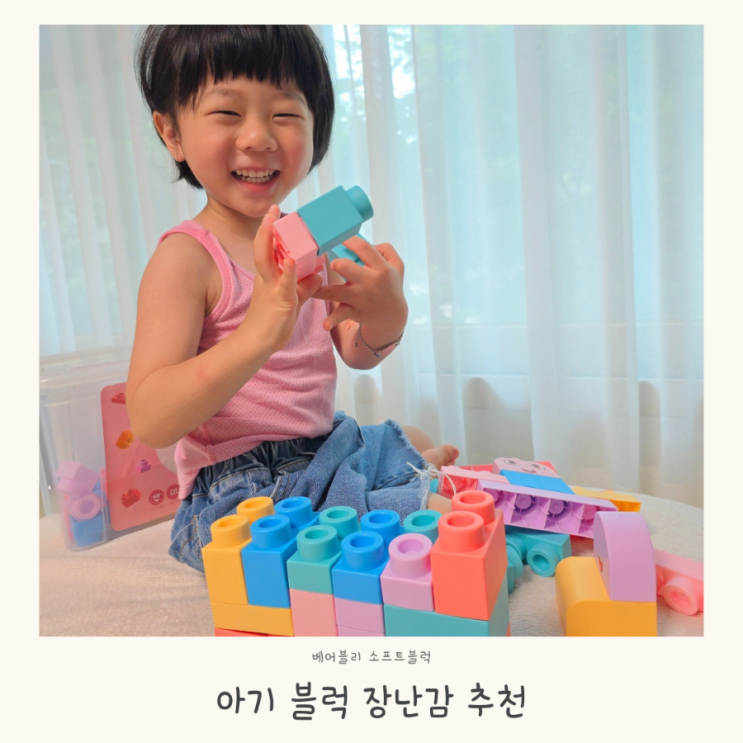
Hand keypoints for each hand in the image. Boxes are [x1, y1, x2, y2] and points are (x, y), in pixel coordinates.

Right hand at [240, 205, 322, 351]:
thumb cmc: (273, 320)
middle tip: (272, 209)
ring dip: (270, 240)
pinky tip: (291, 260)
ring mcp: (270, 288)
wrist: (259, 342)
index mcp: (268, 276)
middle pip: (262, 247)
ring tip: (274, 222)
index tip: (275, 214)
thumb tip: (317, 275)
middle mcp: (266, 278)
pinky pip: (283, 284)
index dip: (270, 231)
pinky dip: (288, 272)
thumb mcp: (293, 299)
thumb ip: (304, 286)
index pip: (268, 249)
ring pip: (266, 260)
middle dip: (267, 228)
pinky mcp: (279, 301)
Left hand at [313, 236, 407, 338]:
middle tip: (332, 262)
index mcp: (380, 267)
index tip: (336, 236)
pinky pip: (341, 315)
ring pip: (335, 292)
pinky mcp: (353, 311)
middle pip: (347, 267)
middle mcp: (369, 282)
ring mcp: (360, 298)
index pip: (363, 248)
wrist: (392, 317)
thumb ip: (385, 249)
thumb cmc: (391, 286)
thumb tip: (364, 242)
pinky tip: (325, 325)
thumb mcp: (397, 265)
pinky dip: (332, 321)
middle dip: (337, 263)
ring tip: (308, 287)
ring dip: (320, 290)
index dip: (348, 240)